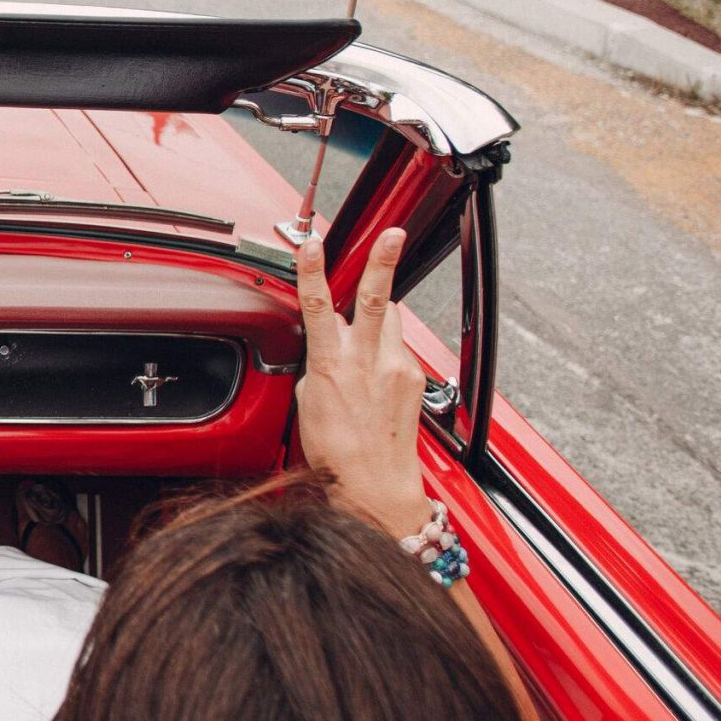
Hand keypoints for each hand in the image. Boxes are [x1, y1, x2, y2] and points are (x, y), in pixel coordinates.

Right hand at [294, 228, 430, 537]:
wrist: (377, 486)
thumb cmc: (336, 455)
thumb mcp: (307, 405)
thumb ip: (317, 367)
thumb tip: (324, 350)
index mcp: (332, 367)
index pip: (319, 307)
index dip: (313, 272)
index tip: (312, 245)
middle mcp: (368, 362)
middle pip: (375, 299)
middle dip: (382, 262)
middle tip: (392, 233)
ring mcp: (396, 369)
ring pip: (389, 319)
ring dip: (379, 309)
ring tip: (370, 310)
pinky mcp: (413, 378)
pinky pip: (397, 347)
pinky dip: (385, 347)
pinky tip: (375, 369)